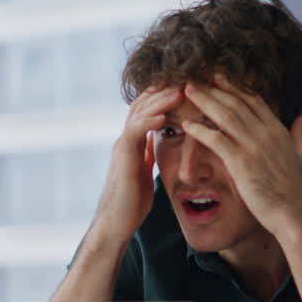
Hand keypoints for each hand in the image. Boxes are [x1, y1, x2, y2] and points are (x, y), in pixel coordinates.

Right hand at [93, 86, 183, 241]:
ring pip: (138, 114)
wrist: (115, 223)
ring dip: (159, 101)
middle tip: (185, 78)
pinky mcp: (123, 159)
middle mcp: (125, 139)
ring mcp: (122, 147)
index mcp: (133, 141)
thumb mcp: (144, 170)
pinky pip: (134, 134)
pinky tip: (163, 117)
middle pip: (142, 104)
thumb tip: (158, 141)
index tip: (186, 86)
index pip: (147, 108)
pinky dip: (148, 123)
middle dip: (163, 90)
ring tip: (178, 90)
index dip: (163, 95)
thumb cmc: (131, 201)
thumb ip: (148, 153)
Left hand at [181, 76, 301, 235]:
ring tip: (187, 90)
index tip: (220, 78)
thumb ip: (300, 136)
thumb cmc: (300, 191)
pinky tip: (186, 125)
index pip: (254, 101)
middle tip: (196, 78)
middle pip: (236, 103)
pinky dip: (200, 130)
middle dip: (214, 89)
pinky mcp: (240, 162)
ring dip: (204, 101)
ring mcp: (253, 146)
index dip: (235, 88)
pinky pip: (216, 140)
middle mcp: (266, 133)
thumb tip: (301, 118)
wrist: (295, 214)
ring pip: (224, 115)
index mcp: (279, 130)